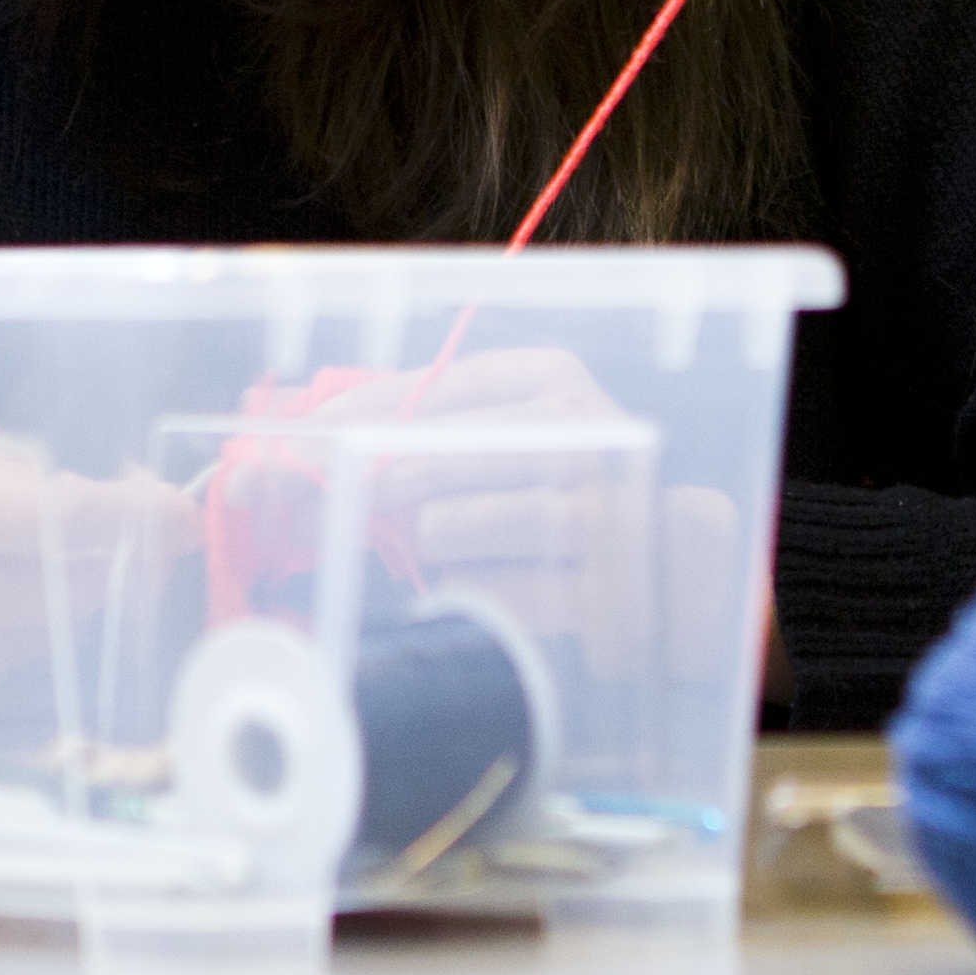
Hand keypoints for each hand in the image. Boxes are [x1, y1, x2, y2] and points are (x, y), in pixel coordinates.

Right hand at [0, 417, 196, 722]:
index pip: (57, 520)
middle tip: (141, 534)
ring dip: (74, 598)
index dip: (133, 519)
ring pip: (55, 633)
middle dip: (121, 562)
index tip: (181, 515)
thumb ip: (21, 468)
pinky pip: (16, 667)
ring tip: (49, 560)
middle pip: (73, 588)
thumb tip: (119, 493)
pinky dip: (26, 634)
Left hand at [220, 349, 652, 649]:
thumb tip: (311, 428)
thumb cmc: (569, 493)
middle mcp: (581, 435)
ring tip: (453, 547)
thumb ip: (429, 424)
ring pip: (443, 527)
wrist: (677, 569)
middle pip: (426, 458)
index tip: (298, 443)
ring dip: (429, 545)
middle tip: (312, 507)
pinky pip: (481, 593)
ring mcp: (593, 516)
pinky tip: (495, 584)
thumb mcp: (515, 434)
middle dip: (361, 487)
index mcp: (555, 380)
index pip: (431, 389)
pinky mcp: (594, 594)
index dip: (353, 416)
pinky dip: (469, 592)